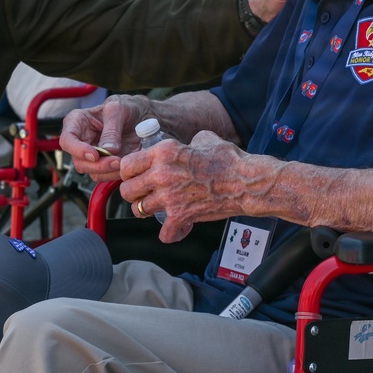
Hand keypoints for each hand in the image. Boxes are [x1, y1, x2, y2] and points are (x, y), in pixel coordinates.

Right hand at [59, 95, 153, 180]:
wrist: (142, 116)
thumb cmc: (126, 107)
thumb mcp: (119, 109)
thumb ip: (112, 129)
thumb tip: (108, 150)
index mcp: (77, 122)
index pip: (67, 140)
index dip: (78, 150)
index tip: (94, 154)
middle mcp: (81, 141)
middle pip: (79, 162)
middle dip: (98, 165)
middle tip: (116, 161)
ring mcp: (92, 155)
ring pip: (92, 173)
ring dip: (109, 172)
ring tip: (124, 163)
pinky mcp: (105, 165)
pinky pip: (106, 176)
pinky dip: (116, 174)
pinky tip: (126, 165)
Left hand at [119, 130, 242, 242]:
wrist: (246, 182)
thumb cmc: (228, 159)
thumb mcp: (203, 139)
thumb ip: (186, 143)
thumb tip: (187, 145)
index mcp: (163, 152)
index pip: (126, 165)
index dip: (129, 172)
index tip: (135, 176)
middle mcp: (161, 174)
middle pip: (127, 190)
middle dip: (133, 193)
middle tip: (143, 194)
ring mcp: (169, 197)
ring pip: (139, 210)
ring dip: (146, 211)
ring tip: (157, 209)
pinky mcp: (181, 216)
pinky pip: (163, 232)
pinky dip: (169, 233)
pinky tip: (174, 229)